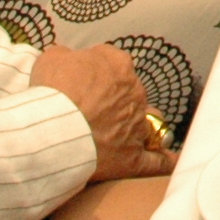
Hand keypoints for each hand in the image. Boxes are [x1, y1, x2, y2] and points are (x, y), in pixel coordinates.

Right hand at [27, 44, 174, 181]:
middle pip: (130, 93)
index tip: (82, 83)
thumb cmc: (53, 92)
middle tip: (91, 111)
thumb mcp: (51, 60)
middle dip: (114, 101)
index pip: (113, 64)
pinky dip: (163, 162)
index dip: (97, 74)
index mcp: (118, 65)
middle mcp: (134, 92)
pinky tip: (169, 163)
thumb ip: (65, 56)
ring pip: (146, 123)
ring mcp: (137, 125)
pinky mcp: (133, 157)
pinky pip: (155, 162)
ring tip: (123, 135)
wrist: (53, 128)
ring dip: (138, 127)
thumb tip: (66, 59)